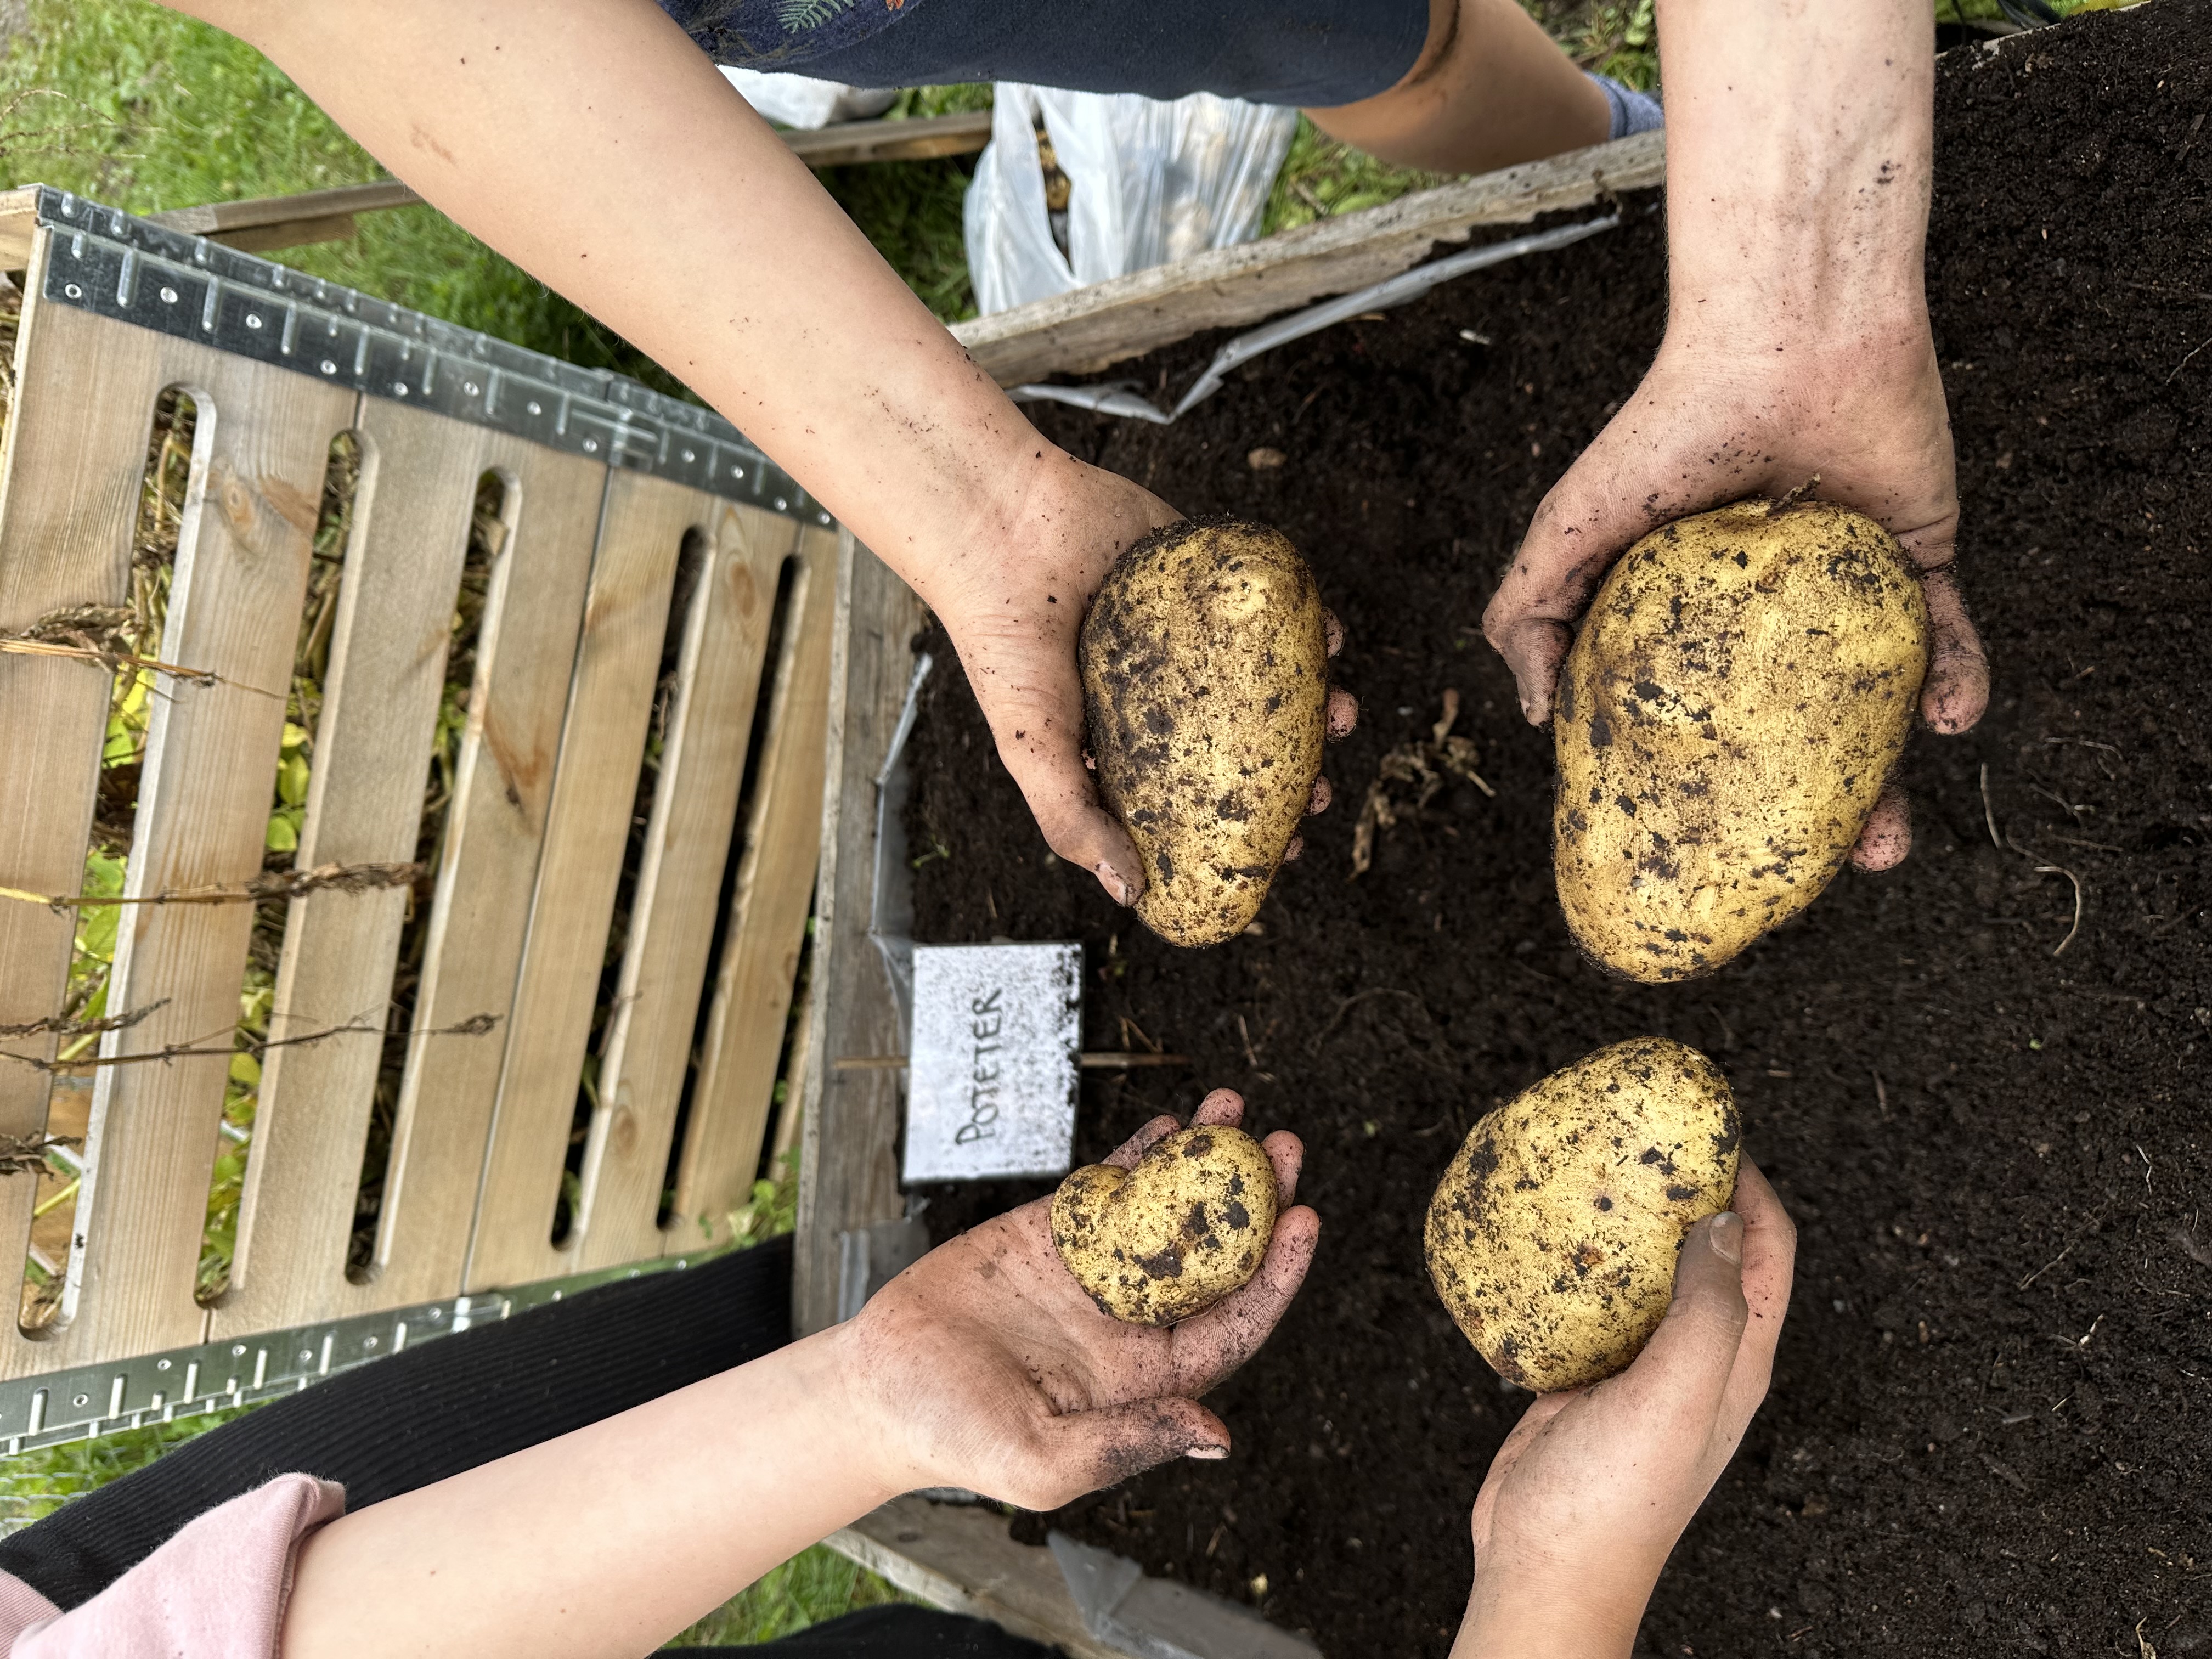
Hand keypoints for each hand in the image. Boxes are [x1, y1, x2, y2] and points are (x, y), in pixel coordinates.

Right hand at [836, 1089, 1319, 1509]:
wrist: (878, 1391)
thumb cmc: (957, 1440)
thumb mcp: (1045, 1463)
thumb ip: (1128, 1444)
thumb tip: (1219, 1432)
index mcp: (1146, 1375)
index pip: (1232, 1321)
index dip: (1274, 1273)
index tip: (1303, 1219)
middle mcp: (1132, 1320)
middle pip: (1214, 1253)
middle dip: (1253, 1201)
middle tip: (1283, 1146)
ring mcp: (1094, 1272)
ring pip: (1167, 1209)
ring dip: (1204, 1162)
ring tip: (1234, 1108)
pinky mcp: (1050, 1235)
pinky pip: (1109, 1189)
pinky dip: (1142, 1154)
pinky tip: (1173, 1123)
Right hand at [924, 454, 1357, 905]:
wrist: (999, 530)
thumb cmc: (1004, 643)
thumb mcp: (1030, 749)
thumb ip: (1072, 820)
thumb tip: (1129, 896)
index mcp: (1122, 739)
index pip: (1194, 793)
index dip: (1238, 824)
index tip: (1282, 848)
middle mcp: (1161, 688)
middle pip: (1243, 739)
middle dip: (1291, 770)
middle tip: (1318, 790)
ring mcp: (1188, 629)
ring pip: (1268, 674)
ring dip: (1312, 699)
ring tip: (1340, 714)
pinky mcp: (1204, 572)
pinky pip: (1267, 601)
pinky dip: (1306, 620)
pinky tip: (1332, 637)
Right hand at [1451, 1158, 1796, 1657]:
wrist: (1545, 1565)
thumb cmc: (1615, 1499)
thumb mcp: (1679, 1393)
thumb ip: (1711, 1308)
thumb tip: (1720, 1223)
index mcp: (1737, 1360)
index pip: (1768, 1250)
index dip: (1749, 1185)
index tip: (1709, 1131)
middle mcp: (1695, 1357)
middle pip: (1707, 1251)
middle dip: (1682, 1190)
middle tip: (1639, 1140)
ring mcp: (1639, 1367)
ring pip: (1643, 1273)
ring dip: (1623, 1225)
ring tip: (1587, 1175)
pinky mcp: (1584, 1377)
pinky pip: (1585, 1305)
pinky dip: (1569, 1267)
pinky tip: (1538, 1245)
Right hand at [1482, 333, 1987, 872]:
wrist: (1786, 338)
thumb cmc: (1666, 426)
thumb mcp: (1568, 527)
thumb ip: (1529, 614)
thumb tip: (1534, 719)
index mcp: (1687, 617)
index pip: (1695, 719)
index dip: (1701, 787)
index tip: (1703, 849)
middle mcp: (1767, 615)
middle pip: (1787, 735)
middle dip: (1803, 816)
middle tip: (1809, 871)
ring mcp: (1844, 592)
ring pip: (1870, 709)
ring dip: (1887, 782)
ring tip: (1885, 843)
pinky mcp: (1916, 560)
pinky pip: (1944, 638)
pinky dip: (1956, 684)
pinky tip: (1949, 721)